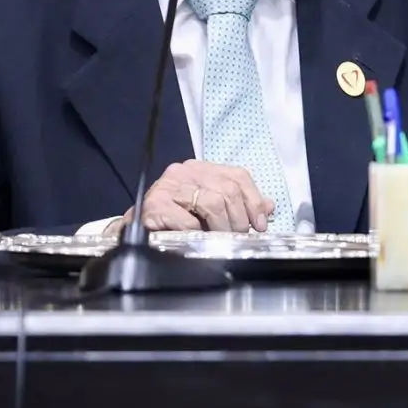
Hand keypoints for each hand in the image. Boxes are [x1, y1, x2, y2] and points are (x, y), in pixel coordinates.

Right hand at [116, 160, 275, 233]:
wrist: (139, 228)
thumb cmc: (176, 218)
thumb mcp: (210, 208)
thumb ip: (238, 204)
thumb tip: (268, 208)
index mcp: (202, 168)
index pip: (238, 175)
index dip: (254, 200)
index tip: (260, 223)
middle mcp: (185, 171)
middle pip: (227, 190)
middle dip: (239, 218)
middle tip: (240, 235)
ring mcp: (169, 187)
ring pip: (211, 203)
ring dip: (223, 227)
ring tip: (223, 239)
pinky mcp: (155, 205)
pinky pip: (188, 220)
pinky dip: (198, 232)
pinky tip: (197, 238)